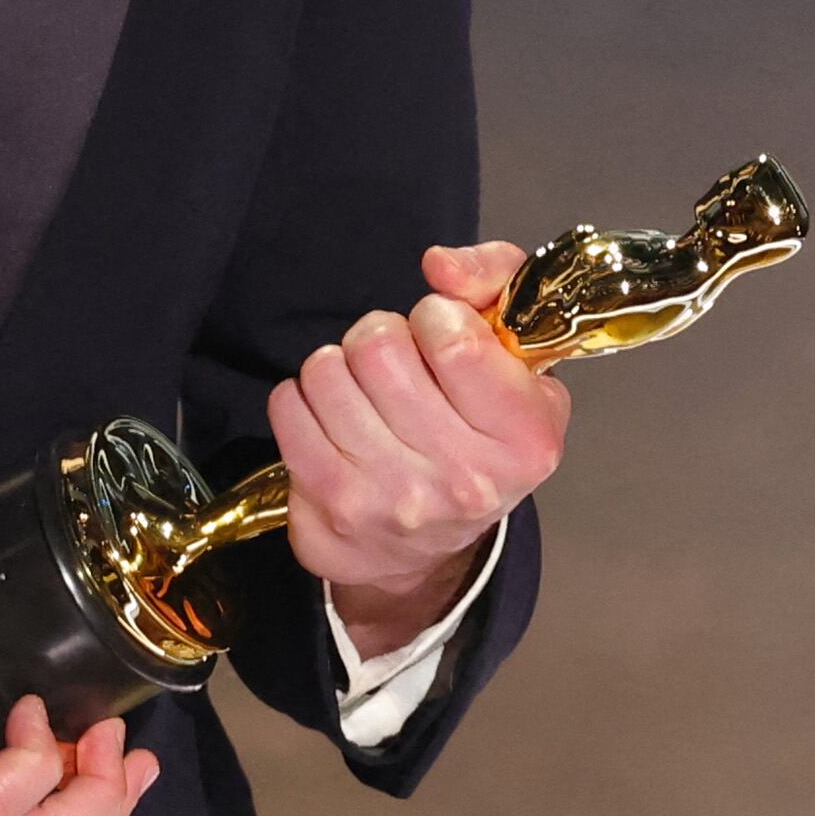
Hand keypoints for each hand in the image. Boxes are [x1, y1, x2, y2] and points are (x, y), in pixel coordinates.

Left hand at [270, 241, 568, 653]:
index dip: (435, 316)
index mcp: (526, 439)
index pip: (453, 337)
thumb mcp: (520, 360)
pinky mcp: (332, 506)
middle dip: (381, 337)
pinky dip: (303, 397)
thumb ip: (497, 282)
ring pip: (327, 371)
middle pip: (379, 348)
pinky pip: (288, 406)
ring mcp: (393, 498)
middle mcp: (464, 478)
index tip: (439, 335)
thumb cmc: (479, 435)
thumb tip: (438, 264)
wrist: (430, 551)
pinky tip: (332, 417)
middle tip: (396, 364)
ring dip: (339, 367)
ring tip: (364, 391)